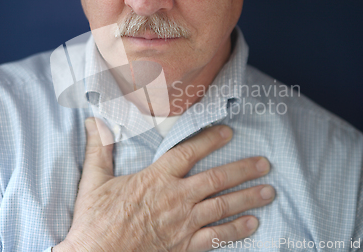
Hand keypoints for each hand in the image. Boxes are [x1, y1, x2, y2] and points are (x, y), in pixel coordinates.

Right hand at [54, 118, 273, 251]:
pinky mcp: (184, 246)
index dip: (210, 140)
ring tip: (268, 191)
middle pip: (216, 179)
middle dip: (243, 170)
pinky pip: (216, 237)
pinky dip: (236, 230)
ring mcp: (183, 223)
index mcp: (156, 178)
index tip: (228, 132)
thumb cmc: (95, 221)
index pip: (189, 152)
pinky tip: (252, 224)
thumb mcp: (94, 181)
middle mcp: (175, 198)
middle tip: (264, 164)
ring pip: (222, 206)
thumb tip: (94, 122)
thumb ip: (99, 150)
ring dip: (248, 198)